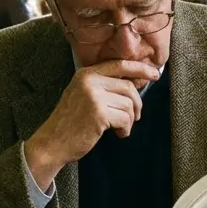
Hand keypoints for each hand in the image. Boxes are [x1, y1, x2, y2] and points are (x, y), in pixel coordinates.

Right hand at [25, 60, 161, 188]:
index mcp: (86, 74)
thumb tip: (135, 83)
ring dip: (129, 120)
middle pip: (128, 87)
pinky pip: (125, 119)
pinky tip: (117, 133)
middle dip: (136, 104)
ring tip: (119, 128)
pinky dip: (125, 129)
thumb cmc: (71, 122)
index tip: (155, 74)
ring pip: (128, 104)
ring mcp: (93, 96)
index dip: (140, 68)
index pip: (120, 65)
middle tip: (135, 117)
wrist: (52, 142)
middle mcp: (89, 81)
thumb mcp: (83, 95)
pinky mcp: (99, 113)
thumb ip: (104, 86)